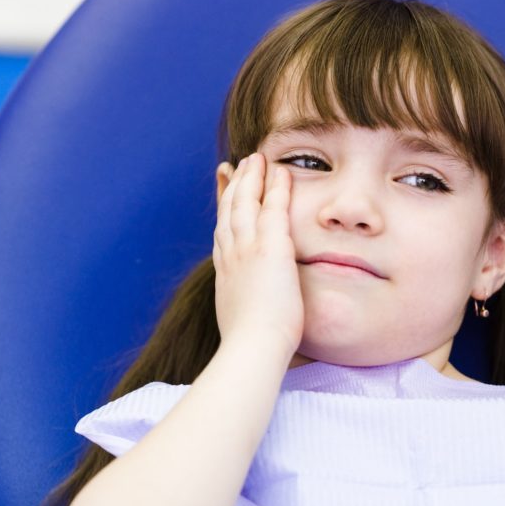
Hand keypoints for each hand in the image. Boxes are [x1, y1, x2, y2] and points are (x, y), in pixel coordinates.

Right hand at [213, 152, 302, 356]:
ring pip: (247, 202)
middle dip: (234, 185)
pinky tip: (282, 171)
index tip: (225, 193)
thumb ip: (243, 309)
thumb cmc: (250, 346)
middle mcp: (231, 255)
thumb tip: (244, 317)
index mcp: (224, 272)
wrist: (251, 348)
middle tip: (239, 164)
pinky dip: (276, 187)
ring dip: (252, 177)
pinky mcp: (271, 247)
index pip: (222, 232)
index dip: (223, 209)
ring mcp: (248, 249)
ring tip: (258, 158)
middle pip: (230, 210)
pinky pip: (274, 208)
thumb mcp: (239, 322)